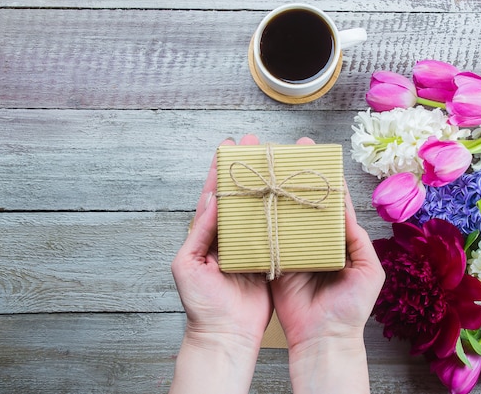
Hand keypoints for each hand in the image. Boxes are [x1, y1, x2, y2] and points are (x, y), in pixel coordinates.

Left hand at [169, 134, 271, 393]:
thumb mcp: (188, 267)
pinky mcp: (268, 257)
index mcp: (207, 233)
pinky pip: (276, 230)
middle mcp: (230, 235)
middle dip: (248, 168)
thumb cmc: (201, 305)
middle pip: (240, 195)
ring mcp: (250, 245)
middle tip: (259, 144)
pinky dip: (283, 213)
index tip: (231, 145)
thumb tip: (211, 199)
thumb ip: (198, 233)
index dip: (221, 169)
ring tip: (280, 163)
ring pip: (259, 208)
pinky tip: (292, 198)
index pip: (215, 193)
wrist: (226, 335)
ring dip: (268, 185)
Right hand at [270, 137, 385, 393]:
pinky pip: (268, 238)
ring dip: (278, 192)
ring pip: (285, 215)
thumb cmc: (352, 308)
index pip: (332, 202)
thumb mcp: (368, 271)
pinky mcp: (276, 263)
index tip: (314, 152)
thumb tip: (343, 208)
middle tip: (287, 150)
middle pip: (305, 202)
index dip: (325, 178)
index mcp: (338, 240)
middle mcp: (315, 241)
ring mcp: (294, 250)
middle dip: (297, 176)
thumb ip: (357, 240)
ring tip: (269, 168)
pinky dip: (262, 220)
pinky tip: (255, 200)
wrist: (324, 339)